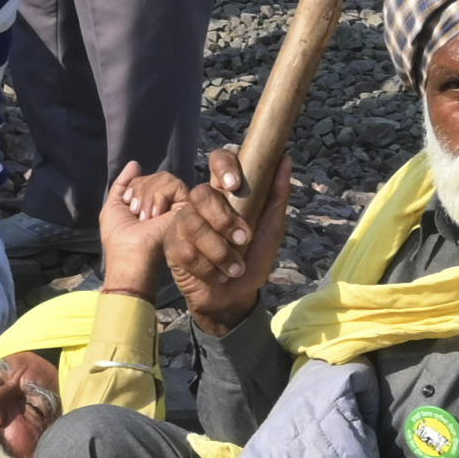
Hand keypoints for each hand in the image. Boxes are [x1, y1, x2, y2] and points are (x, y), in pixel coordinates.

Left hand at [96, 161, 184, 295]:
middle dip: (140, 190)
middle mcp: (166, 203)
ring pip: (165, 178)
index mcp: (150, 202)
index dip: (134, 186)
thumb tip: (134, 163)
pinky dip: (159, 196)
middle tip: (136, 213)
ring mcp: (177, 205)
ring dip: (148, 195)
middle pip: (155, 176)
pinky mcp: (187, 207)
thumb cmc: (119, 237)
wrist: (130, 255)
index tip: (127, 204)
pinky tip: (156, 214)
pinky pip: (175, 184)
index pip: (146, 178)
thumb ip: (122, 184)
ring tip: (145, 217)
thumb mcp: (113, 206)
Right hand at [166, 144, 289, 333]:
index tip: (235, 186)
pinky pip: (185, 250)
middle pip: (201, 193)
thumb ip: (277, 197)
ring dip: (219, 251)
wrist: (235, 298)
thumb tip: (285, 159)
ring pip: (192, 223)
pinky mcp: (173, 246)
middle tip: (244, 238)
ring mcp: (184, 223)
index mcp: (226, 193)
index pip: (218, 160)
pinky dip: (207, 267)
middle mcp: (202, 204)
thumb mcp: (271, 230)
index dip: (223, 166)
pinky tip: (217, 275)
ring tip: (234, 268)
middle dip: (223, 219)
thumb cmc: (253, 260)